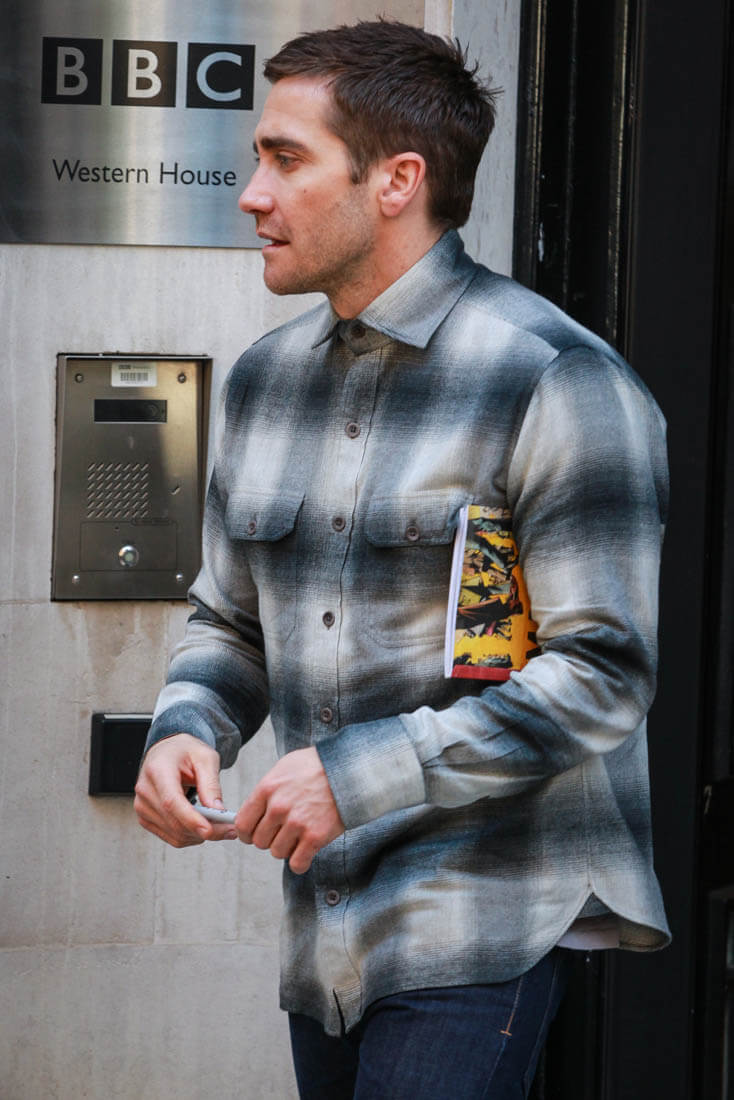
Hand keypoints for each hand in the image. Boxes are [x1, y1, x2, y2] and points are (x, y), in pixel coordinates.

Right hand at [134, 733, 236, 847]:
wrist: (167, 752)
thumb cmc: (186, 752)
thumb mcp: (206, 758)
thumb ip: (211, 784)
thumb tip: (217, 811)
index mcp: (158, 769)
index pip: (171, 801)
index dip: (190, 819)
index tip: (209, 830)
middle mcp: (145, 790)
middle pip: (174, 822)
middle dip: (205, 830)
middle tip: (230, 829)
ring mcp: (142, 806)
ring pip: (175, 835)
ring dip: (200, 835)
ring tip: (220, 826)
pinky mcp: (146, 818)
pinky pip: (171, 837)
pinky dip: (191, 837)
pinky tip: (203, 825)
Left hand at [235, 748, 343, 873]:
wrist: (348, 770)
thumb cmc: (317, 766)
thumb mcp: (284, 767)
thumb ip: (266, 789)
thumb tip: (253, 809)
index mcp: (267, 789)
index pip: (242, 823)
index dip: (247, 832)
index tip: (253, 834)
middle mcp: (278, 808)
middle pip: (259, 841)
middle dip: (269, 839)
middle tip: (282, 832)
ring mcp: (297, 823)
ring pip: (277, 852)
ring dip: (286, 848)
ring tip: (297, 836)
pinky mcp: (315, 837)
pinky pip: (297, 863)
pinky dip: (300, 862)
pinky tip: (306, 851)